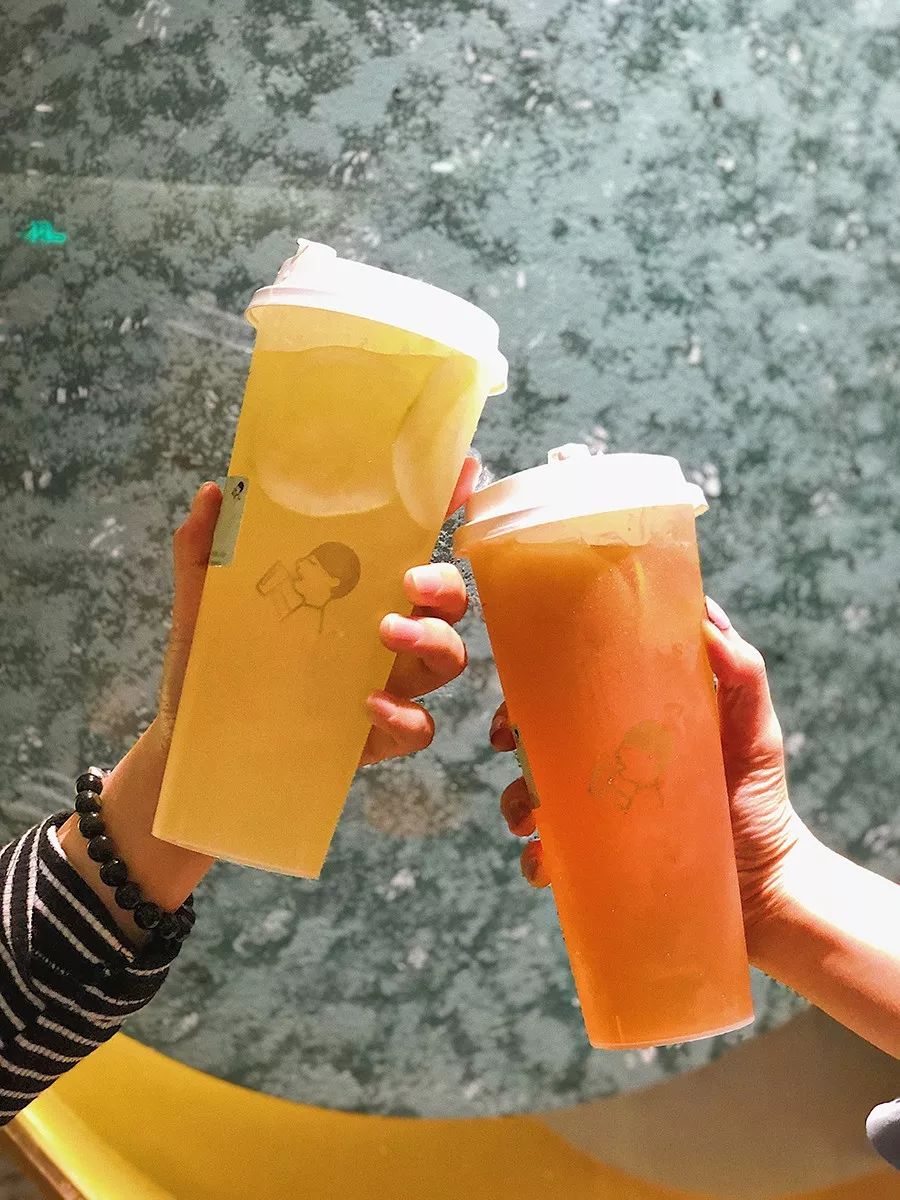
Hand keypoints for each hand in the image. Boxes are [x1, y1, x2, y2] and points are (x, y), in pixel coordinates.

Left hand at [60, 456, 479, 934]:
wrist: (192, 739)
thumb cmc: (210, 660)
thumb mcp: (203, 600)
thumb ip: (204, 547)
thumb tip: (213, 491)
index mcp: (354, 588)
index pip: (411, 542)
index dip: (444, 506)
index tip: (463, 473)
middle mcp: (383, 630)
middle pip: (449, 600)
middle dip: (444, 585)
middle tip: (408, 582)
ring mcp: (388, 684)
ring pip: (448, 658)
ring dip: (432, 640)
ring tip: (385, 633)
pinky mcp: (377, 737)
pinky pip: (418, 727)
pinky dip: (405, 716)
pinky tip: (368, 704)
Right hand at [491, 597, 807, 952]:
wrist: (769, 889)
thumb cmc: (760, 803)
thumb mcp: (756, 732)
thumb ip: (743, 675)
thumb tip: (708, 616)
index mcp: (633, 728)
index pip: (575, 694)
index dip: (539, 687)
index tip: (524, 690)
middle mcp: (607, 767)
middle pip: (541, 741)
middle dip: (513, 738)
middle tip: (509, 745)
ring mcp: (598, 817)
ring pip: (532, 798)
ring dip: (515, 803)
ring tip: (527, 818)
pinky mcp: (596, 865)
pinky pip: (549, 859)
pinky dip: (536, 860)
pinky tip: (545, 863)